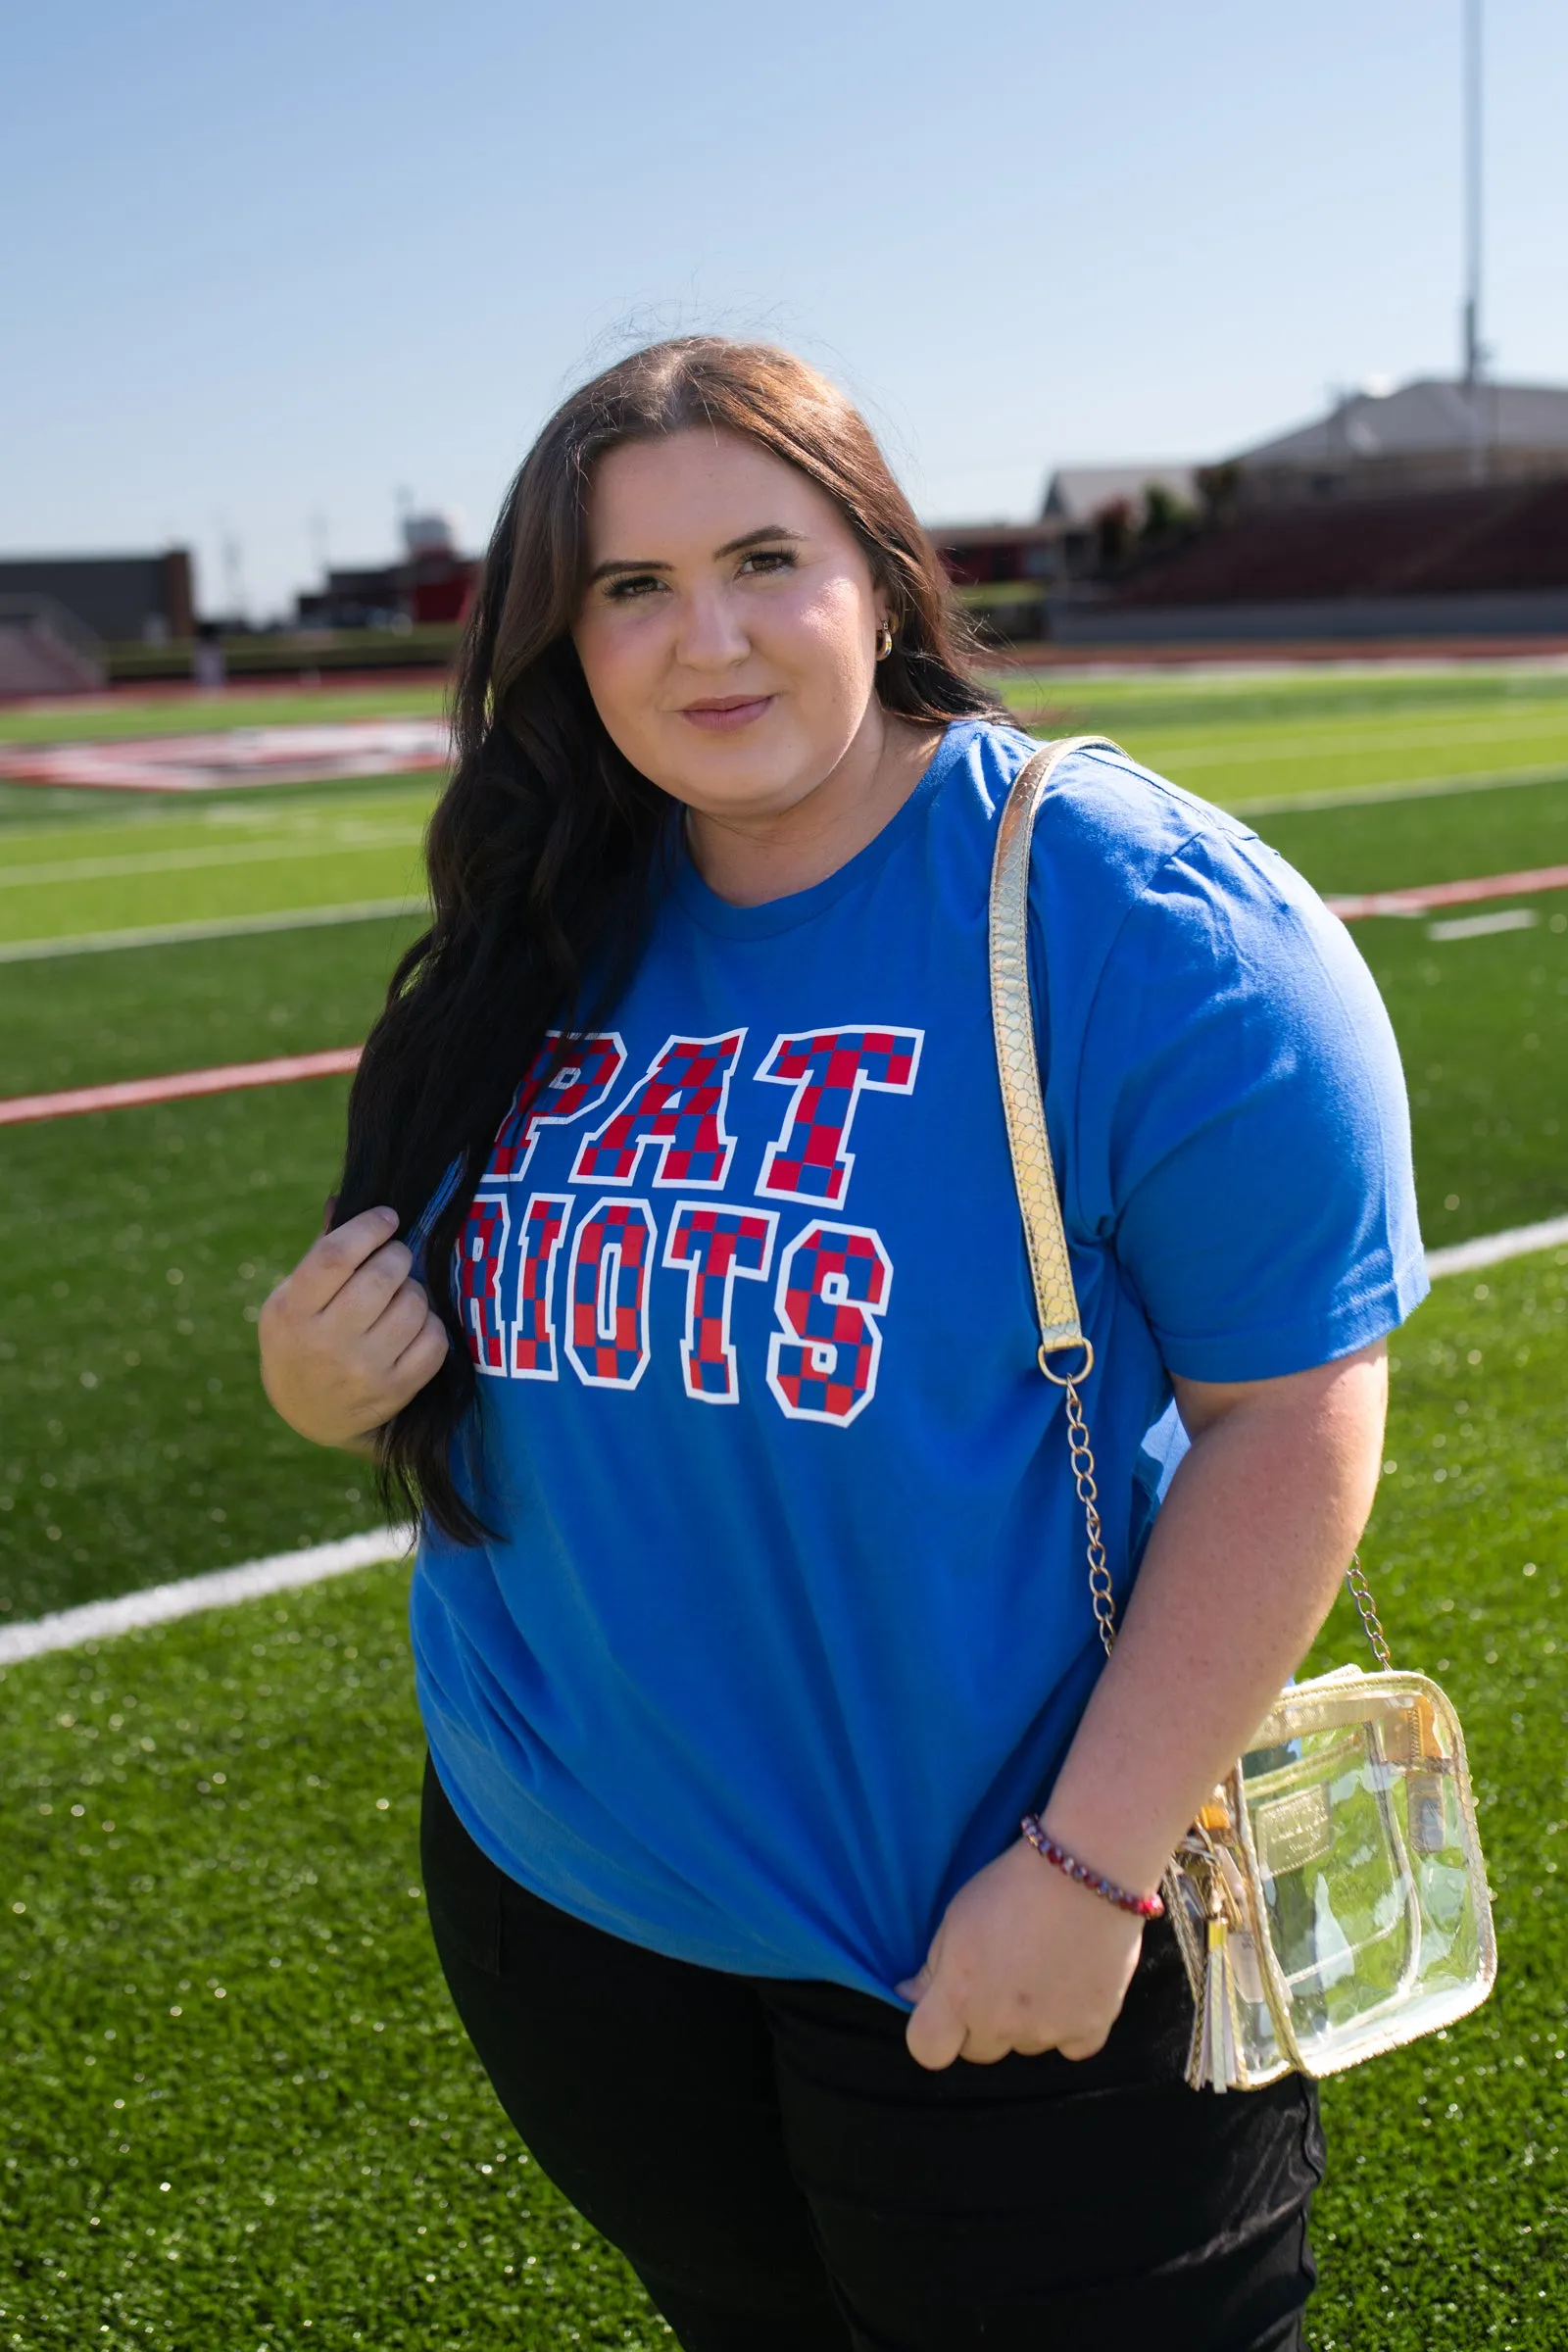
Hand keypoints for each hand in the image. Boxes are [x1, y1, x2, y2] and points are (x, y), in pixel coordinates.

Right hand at [258, 1205, 448, 1451]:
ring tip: (399, 1295)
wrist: (309, 1413)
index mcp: (292, 1312)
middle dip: (397, 1255)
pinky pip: (434, 1340)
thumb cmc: (302, 1339)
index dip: (368, 1228)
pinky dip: (430, 1324)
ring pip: (413, 1305)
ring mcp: (362, 1369)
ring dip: (413, 1290)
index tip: (387, 1218)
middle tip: (395, 1257)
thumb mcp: (291, 1300)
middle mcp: (325, 1342)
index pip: (335, 1257)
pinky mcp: (395, 1390)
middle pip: (381, 1277)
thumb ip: (321, 1254)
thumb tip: (344, 1198)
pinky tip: (412, 1326)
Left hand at [897, 1837, 1143, 2070]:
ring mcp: (1048, 2031)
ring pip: (1024, 2046)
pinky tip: (1072, 1988)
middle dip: (980, 2022)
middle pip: (979, 2049)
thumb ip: (931, 1967)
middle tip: (1000, 1976)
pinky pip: (1072, 2047)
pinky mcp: (1092, 2029)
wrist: (1087, 1870)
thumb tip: (910, 1997)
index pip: (926, 2050)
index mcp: (959, 1995)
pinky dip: (1071, 2026)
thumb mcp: (956, 1915)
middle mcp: (1000, 2024)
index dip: (932, 2031)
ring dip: (1026, 2022)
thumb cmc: (1012, 1885)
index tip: (943, 2008)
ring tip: (1041, 1970)